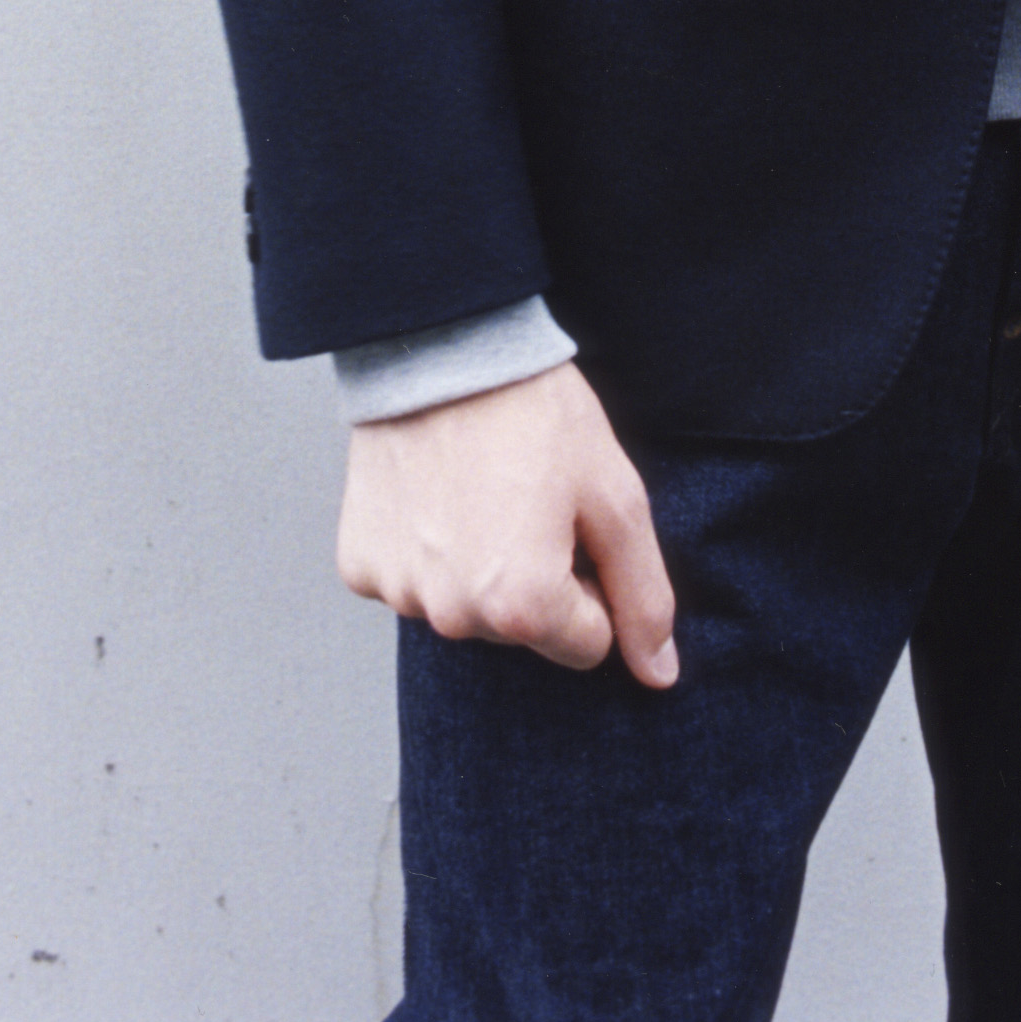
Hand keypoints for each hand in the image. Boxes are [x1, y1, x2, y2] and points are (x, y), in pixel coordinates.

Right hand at [336, 358, 678, 684]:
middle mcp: (455, 618)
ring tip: (480, 489)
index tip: (572, 522)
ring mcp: (400, 594)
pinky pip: (408, 582)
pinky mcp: (360, 566)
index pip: (588, 645)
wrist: (444, 346)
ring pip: (464, 609)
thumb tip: (660, 675)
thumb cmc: (537, 415)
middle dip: (535, 578)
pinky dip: (425, 551)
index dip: (591, 581)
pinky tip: (434, 494)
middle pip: (522, 631)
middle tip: (526, 498)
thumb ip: (644, 594)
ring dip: (478, 566)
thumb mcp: (613, 495)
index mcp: (524, 609)